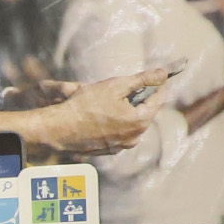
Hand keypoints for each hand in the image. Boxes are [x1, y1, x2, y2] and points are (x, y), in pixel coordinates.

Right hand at [21, 71, 170, 156]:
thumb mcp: (116, 86)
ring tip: (111, 101)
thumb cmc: (86, 106)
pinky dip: (116, 123)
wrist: (60, 129)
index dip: (159, 85)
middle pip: (145, 112)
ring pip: (132, 123)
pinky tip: (102, 115)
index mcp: (140, 122)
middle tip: (128, 86)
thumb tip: (163, 73)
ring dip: (127, 111)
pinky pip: (119, 133)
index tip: (158, 75)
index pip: (159, 99)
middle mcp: (134, 138)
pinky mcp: (109, 150)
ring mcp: (122, 146)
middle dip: (139, 98)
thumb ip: (142, 79)